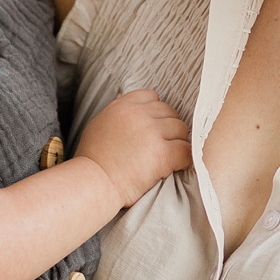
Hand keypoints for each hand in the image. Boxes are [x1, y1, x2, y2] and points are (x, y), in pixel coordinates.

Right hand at [74, 89, 191, 206]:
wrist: (94, 183)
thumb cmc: (92, 161)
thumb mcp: (99, 125)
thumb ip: (117, 115)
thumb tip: (130, 111)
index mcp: (122, 106)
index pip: (151, 96)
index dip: (155, 111)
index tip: (153, 126)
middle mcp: (138, 115)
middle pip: (169, 112)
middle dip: (169, 128)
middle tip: (163, 144)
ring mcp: (152, 132)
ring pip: (181, 129)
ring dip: (178, 142)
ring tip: (169, 156)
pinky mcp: (163, 153)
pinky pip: (186, 150)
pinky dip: (184, 159)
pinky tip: (176, 166)